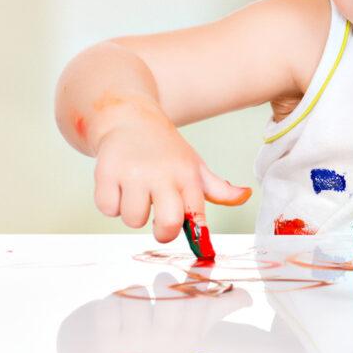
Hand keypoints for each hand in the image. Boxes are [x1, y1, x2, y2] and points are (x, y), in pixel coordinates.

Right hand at [92, 102, 251, 242]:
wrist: (131, 120)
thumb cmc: (166, 151)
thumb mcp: (195, 166)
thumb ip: (219, 189)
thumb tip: (245, 196)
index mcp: (187, 176)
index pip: (196, 215)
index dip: (193, 231)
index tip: (189, 233)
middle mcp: (162, 174)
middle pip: (167, 224)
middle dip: (163, 232)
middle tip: (158, 221)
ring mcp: (133, 173)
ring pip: (133, 220)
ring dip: (133, 214)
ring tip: (136, 194)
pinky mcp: (106, 172)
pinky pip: (108, 209)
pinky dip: (111, 204)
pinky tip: (118, 187)